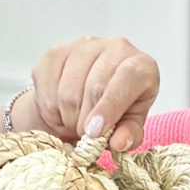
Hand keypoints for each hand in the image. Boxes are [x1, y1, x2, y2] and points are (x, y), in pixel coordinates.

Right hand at [17, 36, 160, 151]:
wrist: (93, 96)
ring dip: (69, 116)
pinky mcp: (57, 52)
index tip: (95, 131)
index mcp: (142, 66)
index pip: (128, 77)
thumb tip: (119, 142)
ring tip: (76, 122)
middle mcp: (116, 48)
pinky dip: (51, 108)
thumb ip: (129, 135)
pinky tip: (62, 111)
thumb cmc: (119, 111)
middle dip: (86, 120)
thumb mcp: (131, 127)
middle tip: (86, 135)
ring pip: (68, 89)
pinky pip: (48, 86)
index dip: (110, 107)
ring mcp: (84, 46)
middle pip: (95, 87)